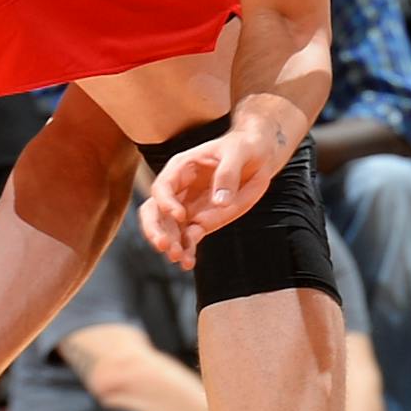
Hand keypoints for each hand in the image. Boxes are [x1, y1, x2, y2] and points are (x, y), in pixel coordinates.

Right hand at [139, 117, 289, 267]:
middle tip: (164, 246)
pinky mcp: (201, 222)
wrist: (256, 157)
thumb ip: (228, 174)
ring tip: (180, 259)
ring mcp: (188, 208)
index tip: (180, 215)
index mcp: (182, 168)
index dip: (166, 202)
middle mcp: (179, 190)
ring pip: (168, 229)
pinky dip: (186, 251)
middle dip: (155, 230)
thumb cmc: (243, 148)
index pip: (162, 187)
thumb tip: (220, 201)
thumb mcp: (238, 153)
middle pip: (154, 211)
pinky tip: (189, 263)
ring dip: (170, 245)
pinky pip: (187, 239)